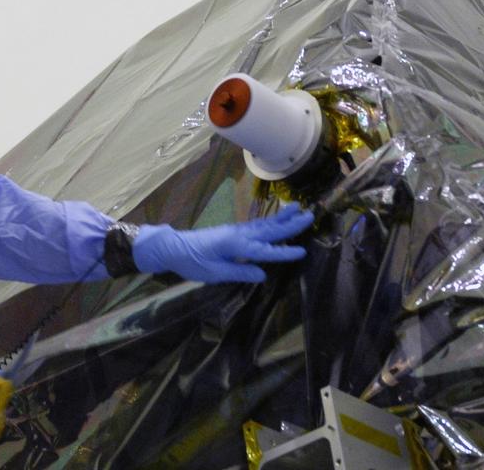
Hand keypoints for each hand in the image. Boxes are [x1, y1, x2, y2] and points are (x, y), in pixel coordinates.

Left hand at [132, 202, 313, 282]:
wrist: (173, 248)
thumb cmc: (192, 263)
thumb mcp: (214, 273)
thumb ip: (240, 272)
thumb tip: (263, 275)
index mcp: (236, 245)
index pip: (265, 251)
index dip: (284, 253)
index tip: (303, 251)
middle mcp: (239, 234)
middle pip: (269, 230)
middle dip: (290, 224)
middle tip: (309, 215)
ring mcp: (236, 231)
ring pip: (264, 224)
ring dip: (282, 218)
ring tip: (298, 208)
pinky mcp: (232, 231)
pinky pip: (256, 225)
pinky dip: (269, 221)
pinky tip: (276, 220)